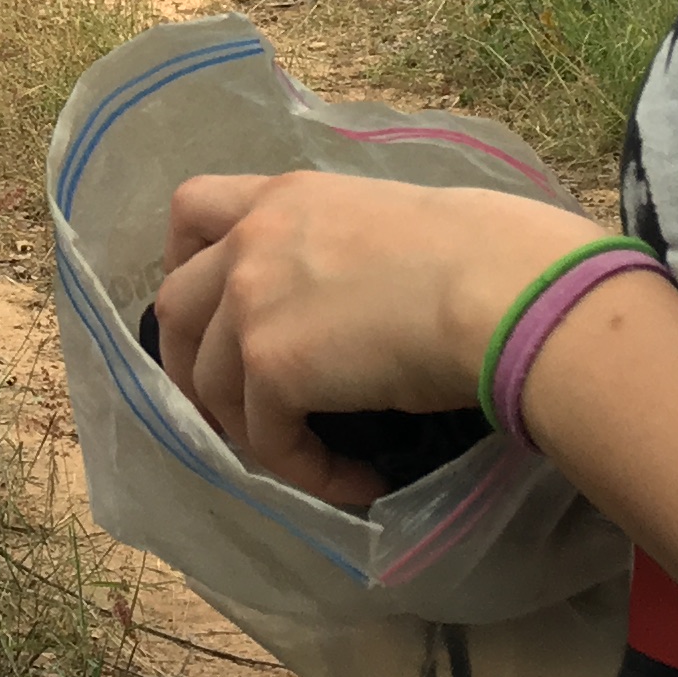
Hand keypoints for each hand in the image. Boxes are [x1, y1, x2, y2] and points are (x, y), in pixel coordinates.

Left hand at [153, 172, 600, 509]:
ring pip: (210, 384)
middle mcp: (253, 241)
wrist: (502, 289)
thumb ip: (340, 251)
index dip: (183, 260)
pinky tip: (354, 480)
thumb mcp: (387, 224)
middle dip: (190, 363)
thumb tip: (351, 301)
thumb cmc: (484, 254)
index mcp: (285, 196)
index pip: (193, 206)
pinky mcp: (270, 367)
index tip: (208, 305)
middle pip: (175, 306)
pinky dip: (304, 470)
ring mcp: (252, 303)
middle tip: (235, 406)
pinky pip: (265, 439)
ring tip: (310, 457)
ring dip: (252, 430)